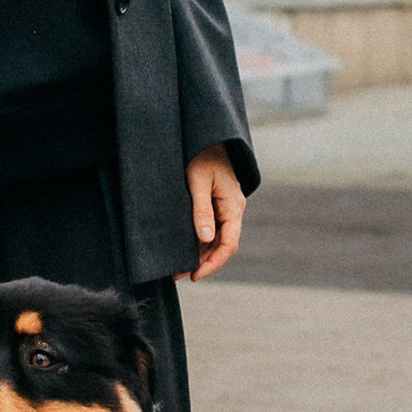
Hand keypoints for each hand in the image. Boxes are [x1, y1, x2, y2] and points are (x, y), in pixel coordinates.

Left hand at [184, 151, 245, 282]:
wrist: (205, 135)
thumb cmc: (202, 155)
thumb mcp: (197, 181)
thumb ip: (201, 210)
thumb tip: (204, 238)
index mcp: (233, 206)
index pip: (228, 244)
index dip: (213, 263)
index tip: (195, 275)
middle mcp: (233, 209)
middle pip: (222, 245)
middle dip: (203, 262)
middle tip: (179, 275)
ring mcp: (225, 207)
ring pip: (215, 238)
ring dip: (199, 253)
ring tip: (178, 267)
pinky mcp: (216, 203)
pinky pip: (210, 228)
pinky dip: (198, 240)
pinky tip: (184, 248)